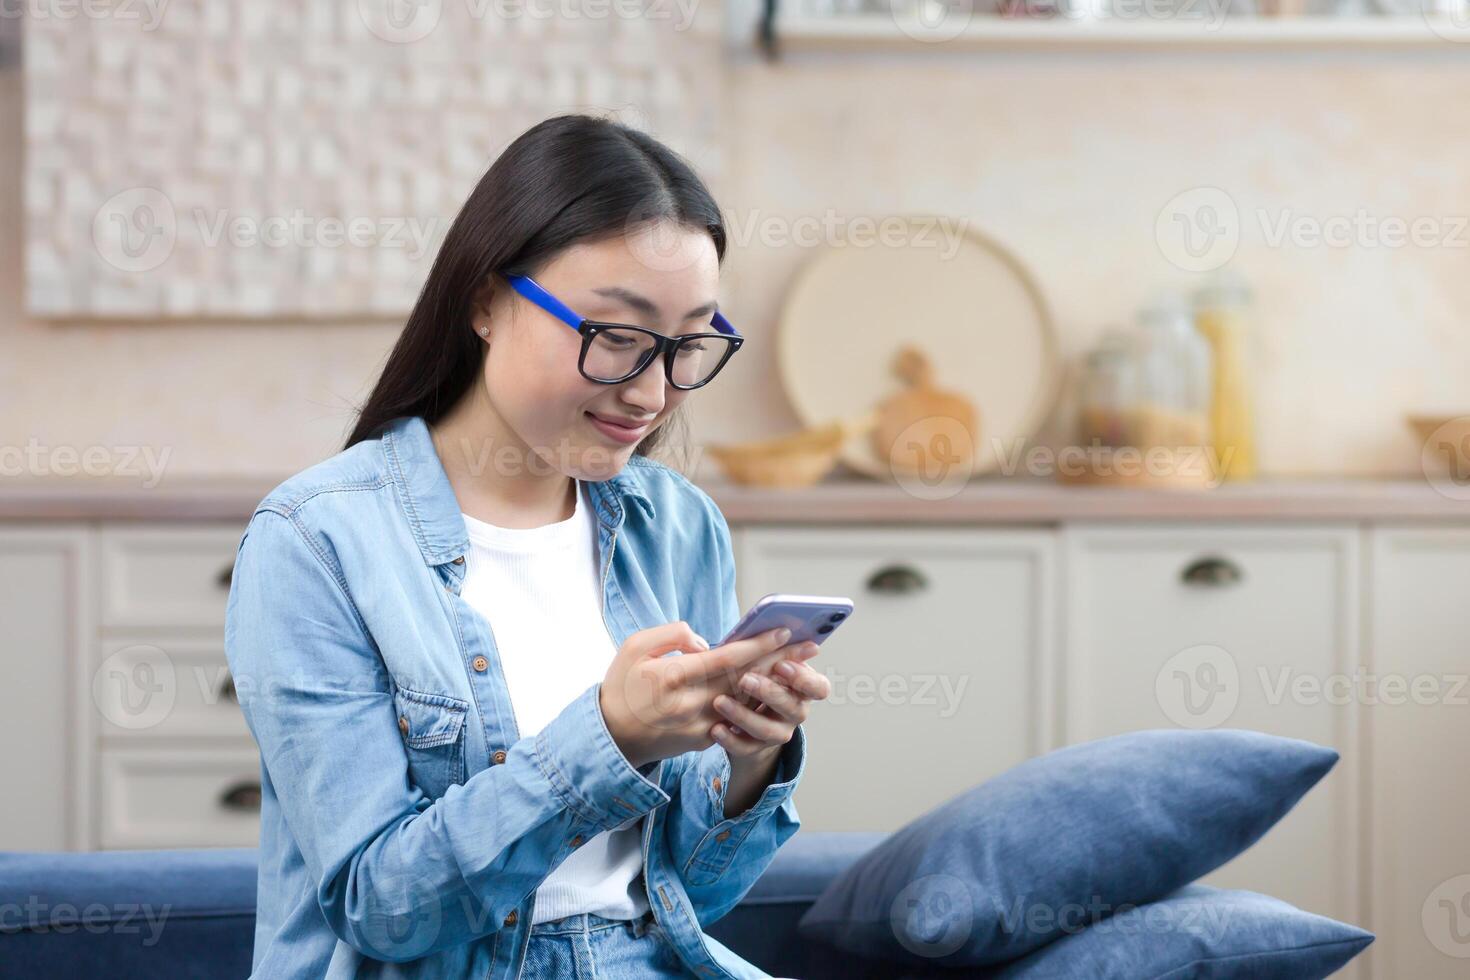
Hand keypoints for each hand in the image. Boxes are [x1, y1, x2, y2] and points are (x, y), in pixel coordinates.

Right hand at [599, 621, 806, 769]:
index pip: (725, 659)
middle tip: (810, 646)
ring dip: (776, 682)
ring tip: (802, 666)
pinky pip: (736, 717)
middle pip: (746, 679)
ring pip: (746, 701)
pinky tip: (777, 688)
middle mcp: (690, 705)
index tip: (782, 631)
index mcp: (673, 678)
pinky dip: (758, 702)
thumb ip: (672, 635)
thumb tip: (705, 641)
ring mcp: (699, 727)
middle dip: (780, 661)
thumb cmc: (623, 685)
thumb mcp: (635, 646)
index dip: (757, 645)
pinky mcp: (703, 741)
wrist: (611, 737)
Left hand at [711, 643, 829, 757]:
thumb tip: (782, 629)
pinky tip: (715, 728)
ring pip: (768, 730)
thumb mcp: (762, 662)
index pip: (819, 687)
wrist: (742, 715)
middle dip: (770, 693)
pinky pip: (746, 748)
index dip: (803, 679)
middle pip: (793, 708)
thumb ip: (771, 649)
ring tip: (720, 702)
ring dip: (744, 716)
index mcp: (803, 687)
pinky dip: (731, 740)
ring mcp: (778, 732)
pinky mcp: (757, 748)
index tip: (781, 665)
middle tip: (745, 679)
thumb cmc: (754, 677)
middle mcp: (796, 712)